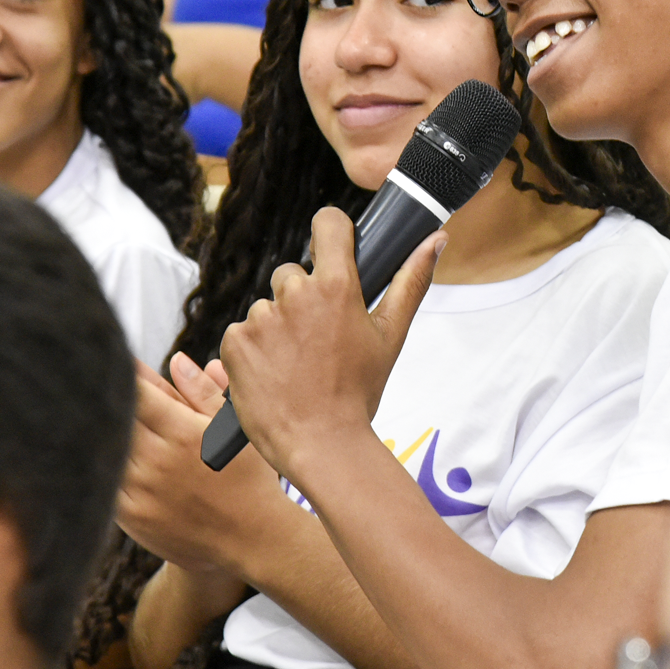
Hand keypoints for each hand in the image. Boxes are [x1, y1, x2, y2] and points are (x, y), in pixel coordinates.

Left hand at [117, 354, 290, 580]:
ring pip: (107, 449)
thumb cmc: (248, 476)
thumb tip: (176, 360)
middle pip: (117, 419)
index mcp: (184, 433)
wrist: (248, 538)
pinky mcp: (130, 517)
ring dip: (105, 431)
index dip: (125, 376)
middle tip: (101, 384)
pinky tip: (110, 454)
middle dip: (111, 400)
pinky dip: (105, 464)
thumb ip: (203, 392)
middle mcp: (157, 461)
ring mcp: (140, 491)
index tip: (117, 363)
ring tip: (100, 416)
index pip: (138, 394)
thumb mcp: (235, 428)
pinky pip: (105, 481)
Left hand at [220, 207, 440, 480]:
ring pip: (267, 306)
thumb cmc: (358, 393)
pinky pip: (242, 332)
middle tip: (318, 340)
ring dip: (277, 327)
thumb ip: (412, 281)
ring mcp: (260, 318)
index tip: (333, 248)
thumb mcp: (391, 336)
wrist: (321, 444)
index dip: (331, 231)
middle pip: (292, 273)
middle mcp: (294, 294)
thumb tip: (436, 240)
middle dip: (303, 298)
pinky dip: (253, 349)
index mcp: (336, 286)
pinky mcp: (234, 342)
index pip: (328, 224)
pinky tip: (273, 374)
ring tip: (296, 364)